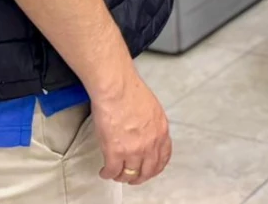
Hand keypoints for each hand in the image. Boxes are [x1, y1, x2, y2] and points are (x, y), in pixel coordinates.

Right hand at [92, 68, 172, 184]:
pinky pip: (112, 172)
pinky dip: (107, 174)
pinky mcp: (115, 152)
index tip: (150, 169)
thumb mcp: (152, 109)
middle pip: (148, 171)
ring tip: (116, 174)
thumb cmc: (131, 91)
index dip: (155, 167)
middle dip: (139, 177)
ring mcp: (133, 150)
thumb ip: (152, 126)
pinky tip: (104, 171)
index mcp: (161, 131)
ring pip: (129, 174)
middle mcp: (150, 144)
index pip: (163, 158)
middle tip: (132, 178)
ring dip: (121, 176)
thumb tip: (146, 134)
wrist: (117, 88)